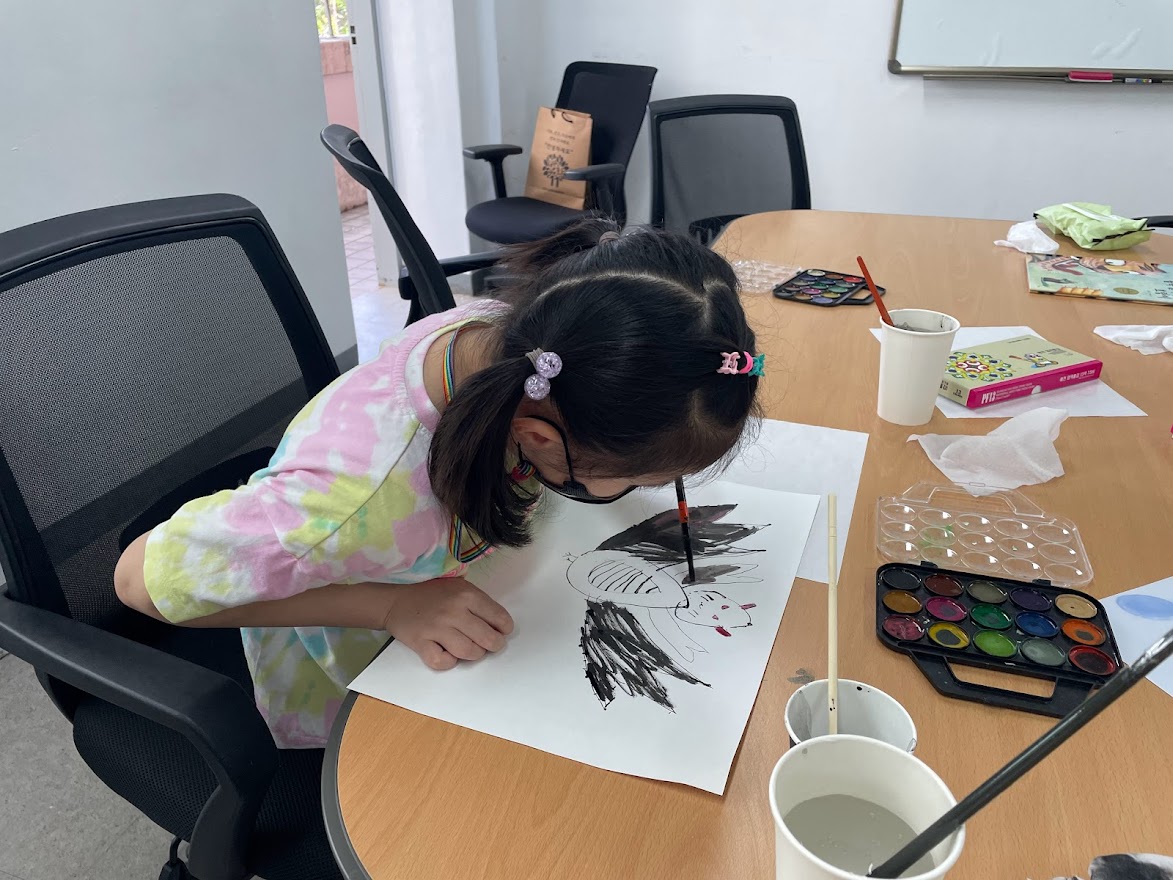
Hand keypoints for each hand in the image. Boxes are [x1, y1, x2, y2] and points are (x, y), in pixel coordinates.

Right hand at [381, 577, 513, 670]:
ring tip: (470, 649)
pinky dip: (448, 662)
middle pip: (488, 639)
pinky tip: (448, 653)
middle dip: (493, 645)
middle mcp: (454, 611)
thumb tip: (500, 626)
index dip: (504, 629)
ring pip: (469, 652)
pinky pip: (443, 662)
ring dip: (473, 654)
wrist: (396, 601)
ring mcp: (436, 628)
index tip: (501, 632)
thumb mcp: (459, 587)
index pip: (500, 618)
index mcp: (467, 595)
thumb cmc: (432, 595)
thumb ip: (479, 603)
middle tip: (489, 645)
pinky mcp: (421, 643)